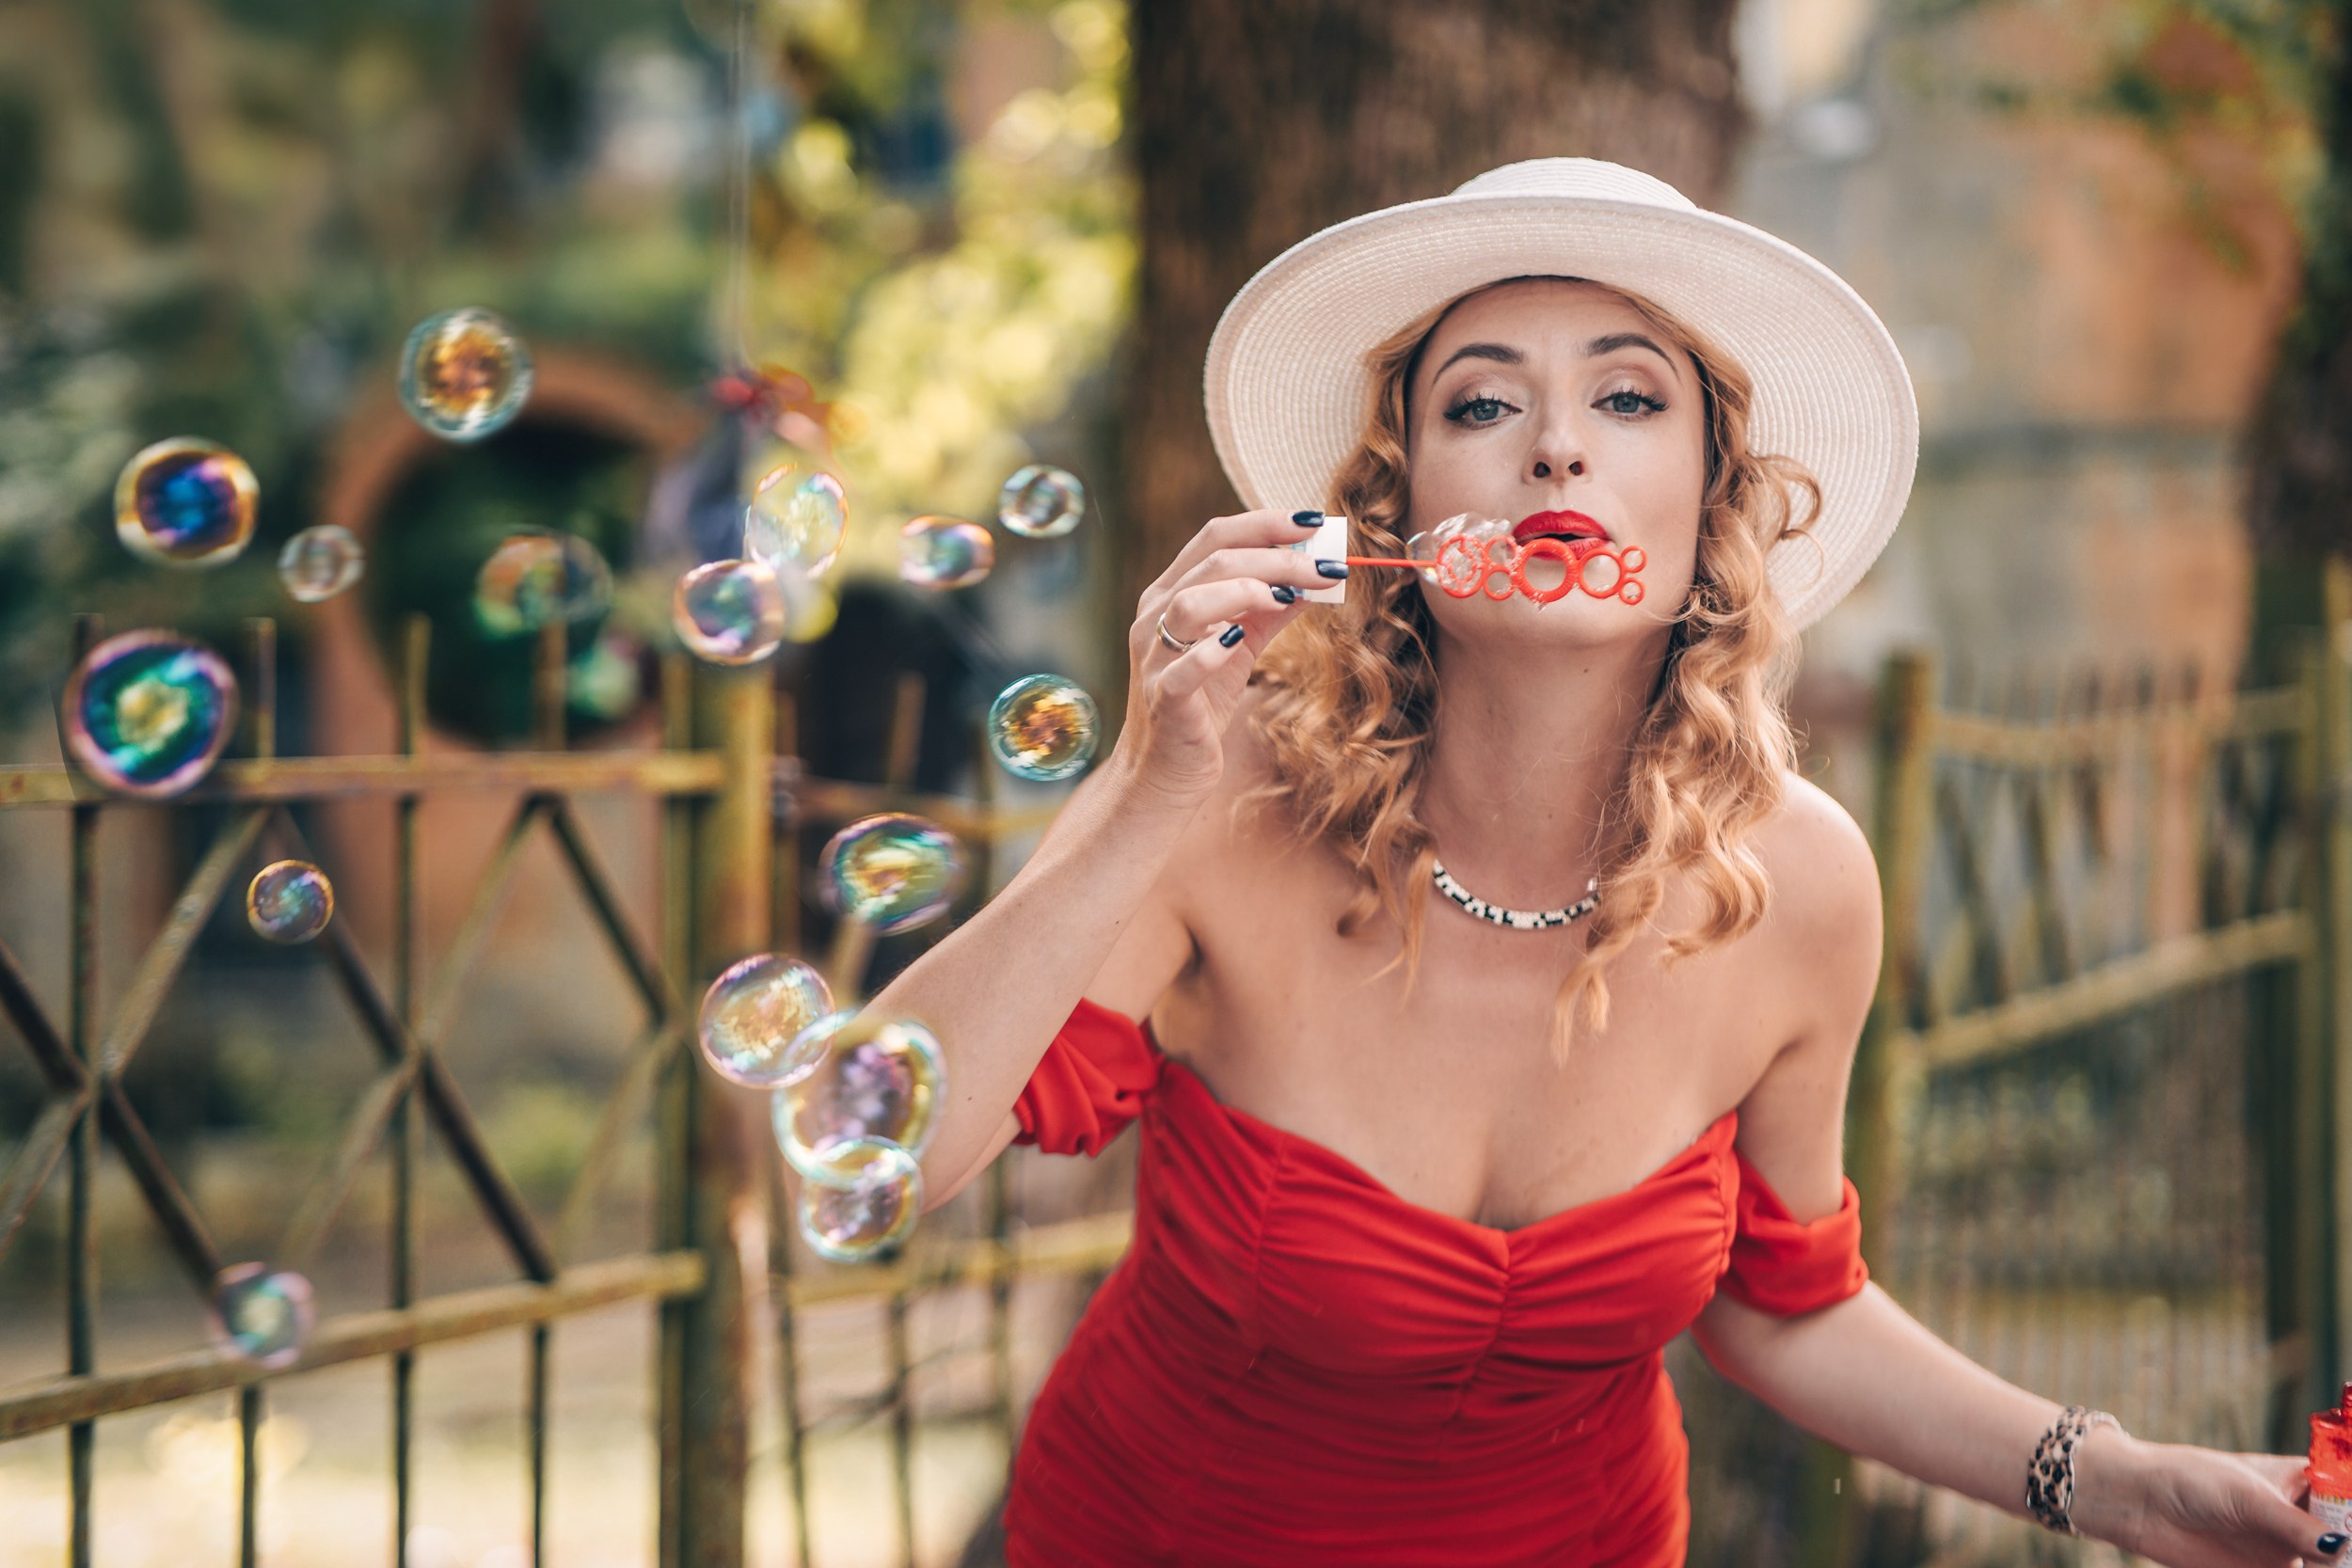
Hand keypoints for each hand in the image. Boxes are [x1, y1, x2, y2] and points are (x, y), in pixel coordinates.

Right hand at [1110, 508, 1333, 807]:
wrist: (1165, 772)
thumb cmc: (1202, 703)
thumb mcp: (1241, 646)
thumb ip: (1271, 610)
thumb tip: (1318, 576)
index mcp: (1172, 592)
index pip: (1216, 536)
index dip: (1266, 523)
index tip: (1315, 522)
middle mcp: (1155, 615)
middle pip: (1213, 562)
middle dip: (1277, 558)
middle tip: (1325, 566)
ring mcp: (1154, 656)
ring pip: (1191, 602)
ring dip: (1246, 591)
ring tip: (1287, 599)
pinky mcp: (1162, 697)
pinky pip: (1183, 666)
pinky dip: (1212, 650)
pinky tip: (1239, 643)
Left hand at [2076, 1430, 2345, 1567]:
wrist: (2139, 1502)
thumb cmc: (2190, 1480)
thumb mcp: (2248, 1497)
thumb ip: (2294, 1526)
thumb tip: (2339, 1546)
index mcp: (2301, 1482)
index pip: (2345, 1495)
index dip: (2351, 1510)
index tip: (2348, 1534)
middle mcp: (2298, 1518)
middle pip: (2341, 1540)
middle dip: (2345, 1549)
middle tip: (2337, 1556)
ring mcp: (2283, 1550)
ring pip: (2321, 1566)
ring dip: (2328, 1566)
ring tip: (2322, 1565)